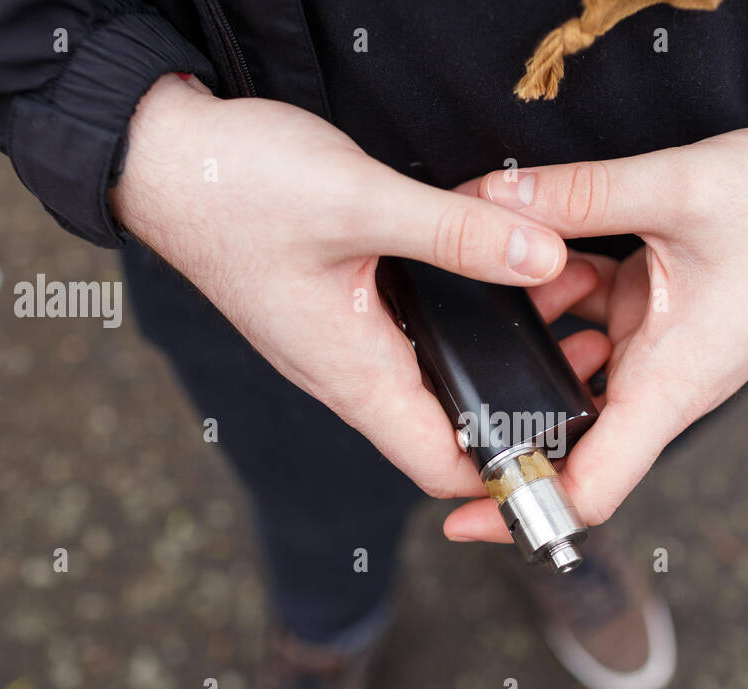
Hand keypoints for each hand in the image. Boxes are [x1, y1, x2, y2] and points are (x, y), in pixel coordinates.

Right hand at [109, 73, 578, 498]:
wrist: (162, 157)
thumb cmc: (237, 189)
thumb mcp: (360, 202)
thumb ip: (457, 233)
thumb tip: (544, 256)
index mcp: (354, 374)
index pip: (443, 467)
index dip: (508, 474)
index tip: (568, 445)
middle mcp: (348, 374)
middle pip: (449, 429)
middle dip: (521, 403)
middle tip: (585, 355)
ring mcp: (343, 344)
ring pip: (436, 378)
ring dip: (496, 356)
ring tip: (562, 306)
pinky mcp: (341, 310)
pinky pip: (415, 338)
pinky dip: (465, 320)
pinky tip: (501, 274)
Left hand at [442, 126, 747, 541]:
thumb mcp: (680, 189)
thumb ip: (581, 195)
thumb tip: (490, 199)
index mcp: (673, 384)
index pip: (594, 487)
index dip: (523, 510)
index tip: (460, 516)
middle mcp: (662, 384)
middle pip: (568, 440)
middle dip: (504, 417)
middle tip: (442, 386)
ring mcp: (656, 356)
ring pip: (569, 376)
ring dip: (530, 339)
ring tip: (500, 285)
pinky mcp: (653, 323)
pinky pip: (588, 329)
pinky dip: (558, 300)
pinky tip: (545, 256)